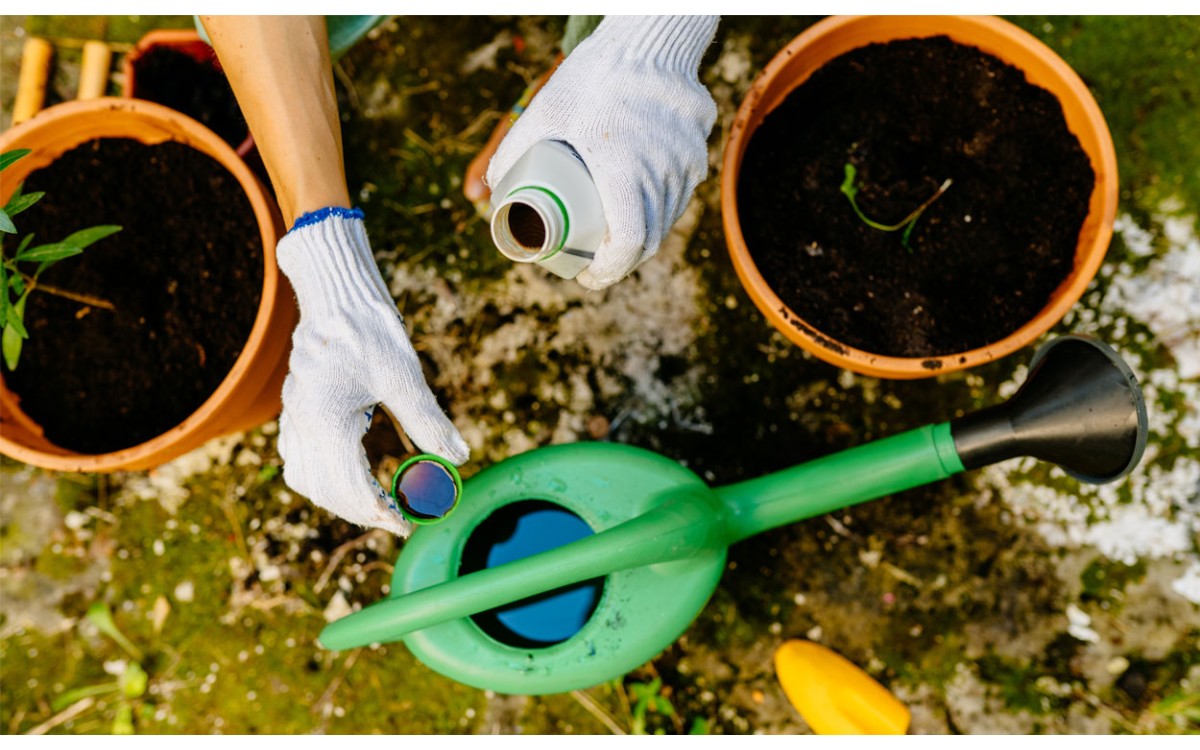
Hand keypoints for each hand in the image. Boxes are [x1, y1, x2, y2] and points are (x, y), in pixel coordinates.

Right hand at [274, 208, 467, 535]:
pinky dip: (321, 475)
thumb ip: (429, 421)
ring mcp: (294, 415)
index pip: (350, 490)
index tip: (409, 524)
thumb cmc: (370, 328)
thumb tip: (459, 458)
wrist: (335, 291)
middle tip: (398, 518)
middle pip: (324, 491)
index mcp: (327, 422)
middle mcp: (303, 424)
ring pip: (304, 478)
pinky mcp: (296, 405)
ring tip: (376, 502)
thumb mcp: (405, 375)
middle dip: (360, 512)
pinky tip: (349, 472)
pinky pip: (298, 456)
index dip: (380, 515)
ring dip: (337, 498)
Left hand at [486, 15, 718, 289]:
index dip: (607, 271)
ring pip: (667, 220)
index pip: (627, 245)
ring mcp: (686, 164)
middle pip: (648, 241)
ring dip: (642, 237)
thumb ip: (513, 149)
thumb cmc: (593, 75)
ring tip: (614, 239)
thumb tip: (490, 191)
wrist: (648, 39)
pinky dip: (660, 209)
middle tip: (594, 264)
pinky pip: (680, 194)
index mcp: (626, 172)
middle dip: (620, 262)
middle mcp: (663, 174)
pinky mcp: (698, 152)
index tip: (588, 277)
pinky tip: (640, 207)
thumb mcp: (545, 109)